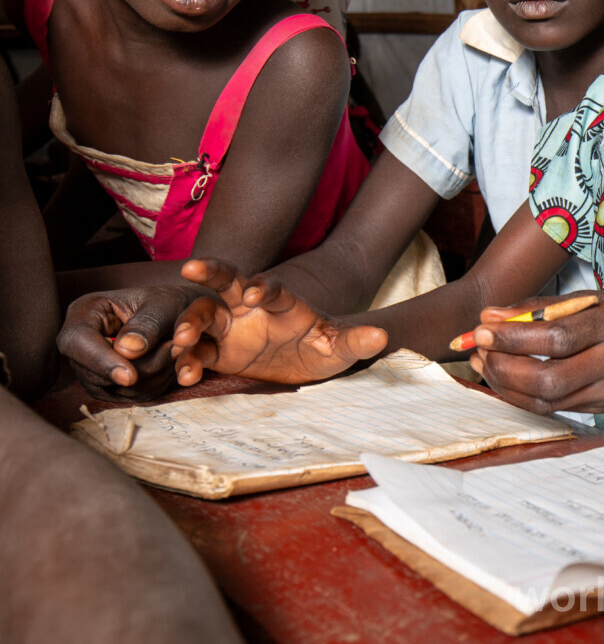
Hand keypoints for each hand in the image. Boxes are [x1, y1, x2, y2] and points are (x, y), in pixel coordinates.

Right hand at [56, 285, 201, 400]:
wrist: (178, 311)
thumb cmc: (169, 301)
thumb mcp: (164, 305)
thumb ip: (147, 325)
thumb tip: (126, 351)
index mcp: (86, 311)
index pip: (78, 341)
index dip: (101, 361)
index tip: (130, 376)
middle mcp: (81, 342)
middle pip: (94, 373)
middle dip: (139, 370)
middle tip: (175, 349)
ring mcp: (90, 365)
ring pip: (112, 389)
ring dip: (151, 377)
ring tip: (174, 351)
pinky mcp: (106, 384)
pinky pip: (127, 396)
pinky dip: (153, 385)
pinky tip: (168, 364)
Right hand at [170, 259, 387, 384]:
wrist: (308, 363)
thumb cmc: (325, 346)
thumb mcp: (343, 346)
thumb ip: (357, 340)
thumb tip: (382, 336)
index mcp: (282, 301)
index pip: (271, 286)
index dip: (263, 285)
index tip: (254, 292)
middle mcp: (250, 307)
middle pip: (225, 282)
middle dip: (210, 271)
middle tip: (192, 268)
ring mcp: (231, 328)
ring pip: (202, 315)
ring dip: (189, 323)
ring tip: (182, 341)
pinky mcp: (217, 352)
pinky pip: (197, 353)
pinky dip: (188, 361)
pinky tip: (185, 376)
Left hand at [471, 292, 603, 414]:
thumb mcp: (594, 299)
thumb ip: (542, 306)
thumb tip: (492, 316)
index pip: (558, 337)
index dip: (514, 336)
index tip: (483, 328)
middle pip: (549, 377)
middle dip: (504, 366)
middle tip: (479, 348)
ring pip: (545, 400)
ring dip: (505, 383)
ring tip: (484, 361)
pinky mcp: (597, 409)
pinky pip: (548, 408)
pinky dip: (518, 394)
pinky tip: (502, 376)